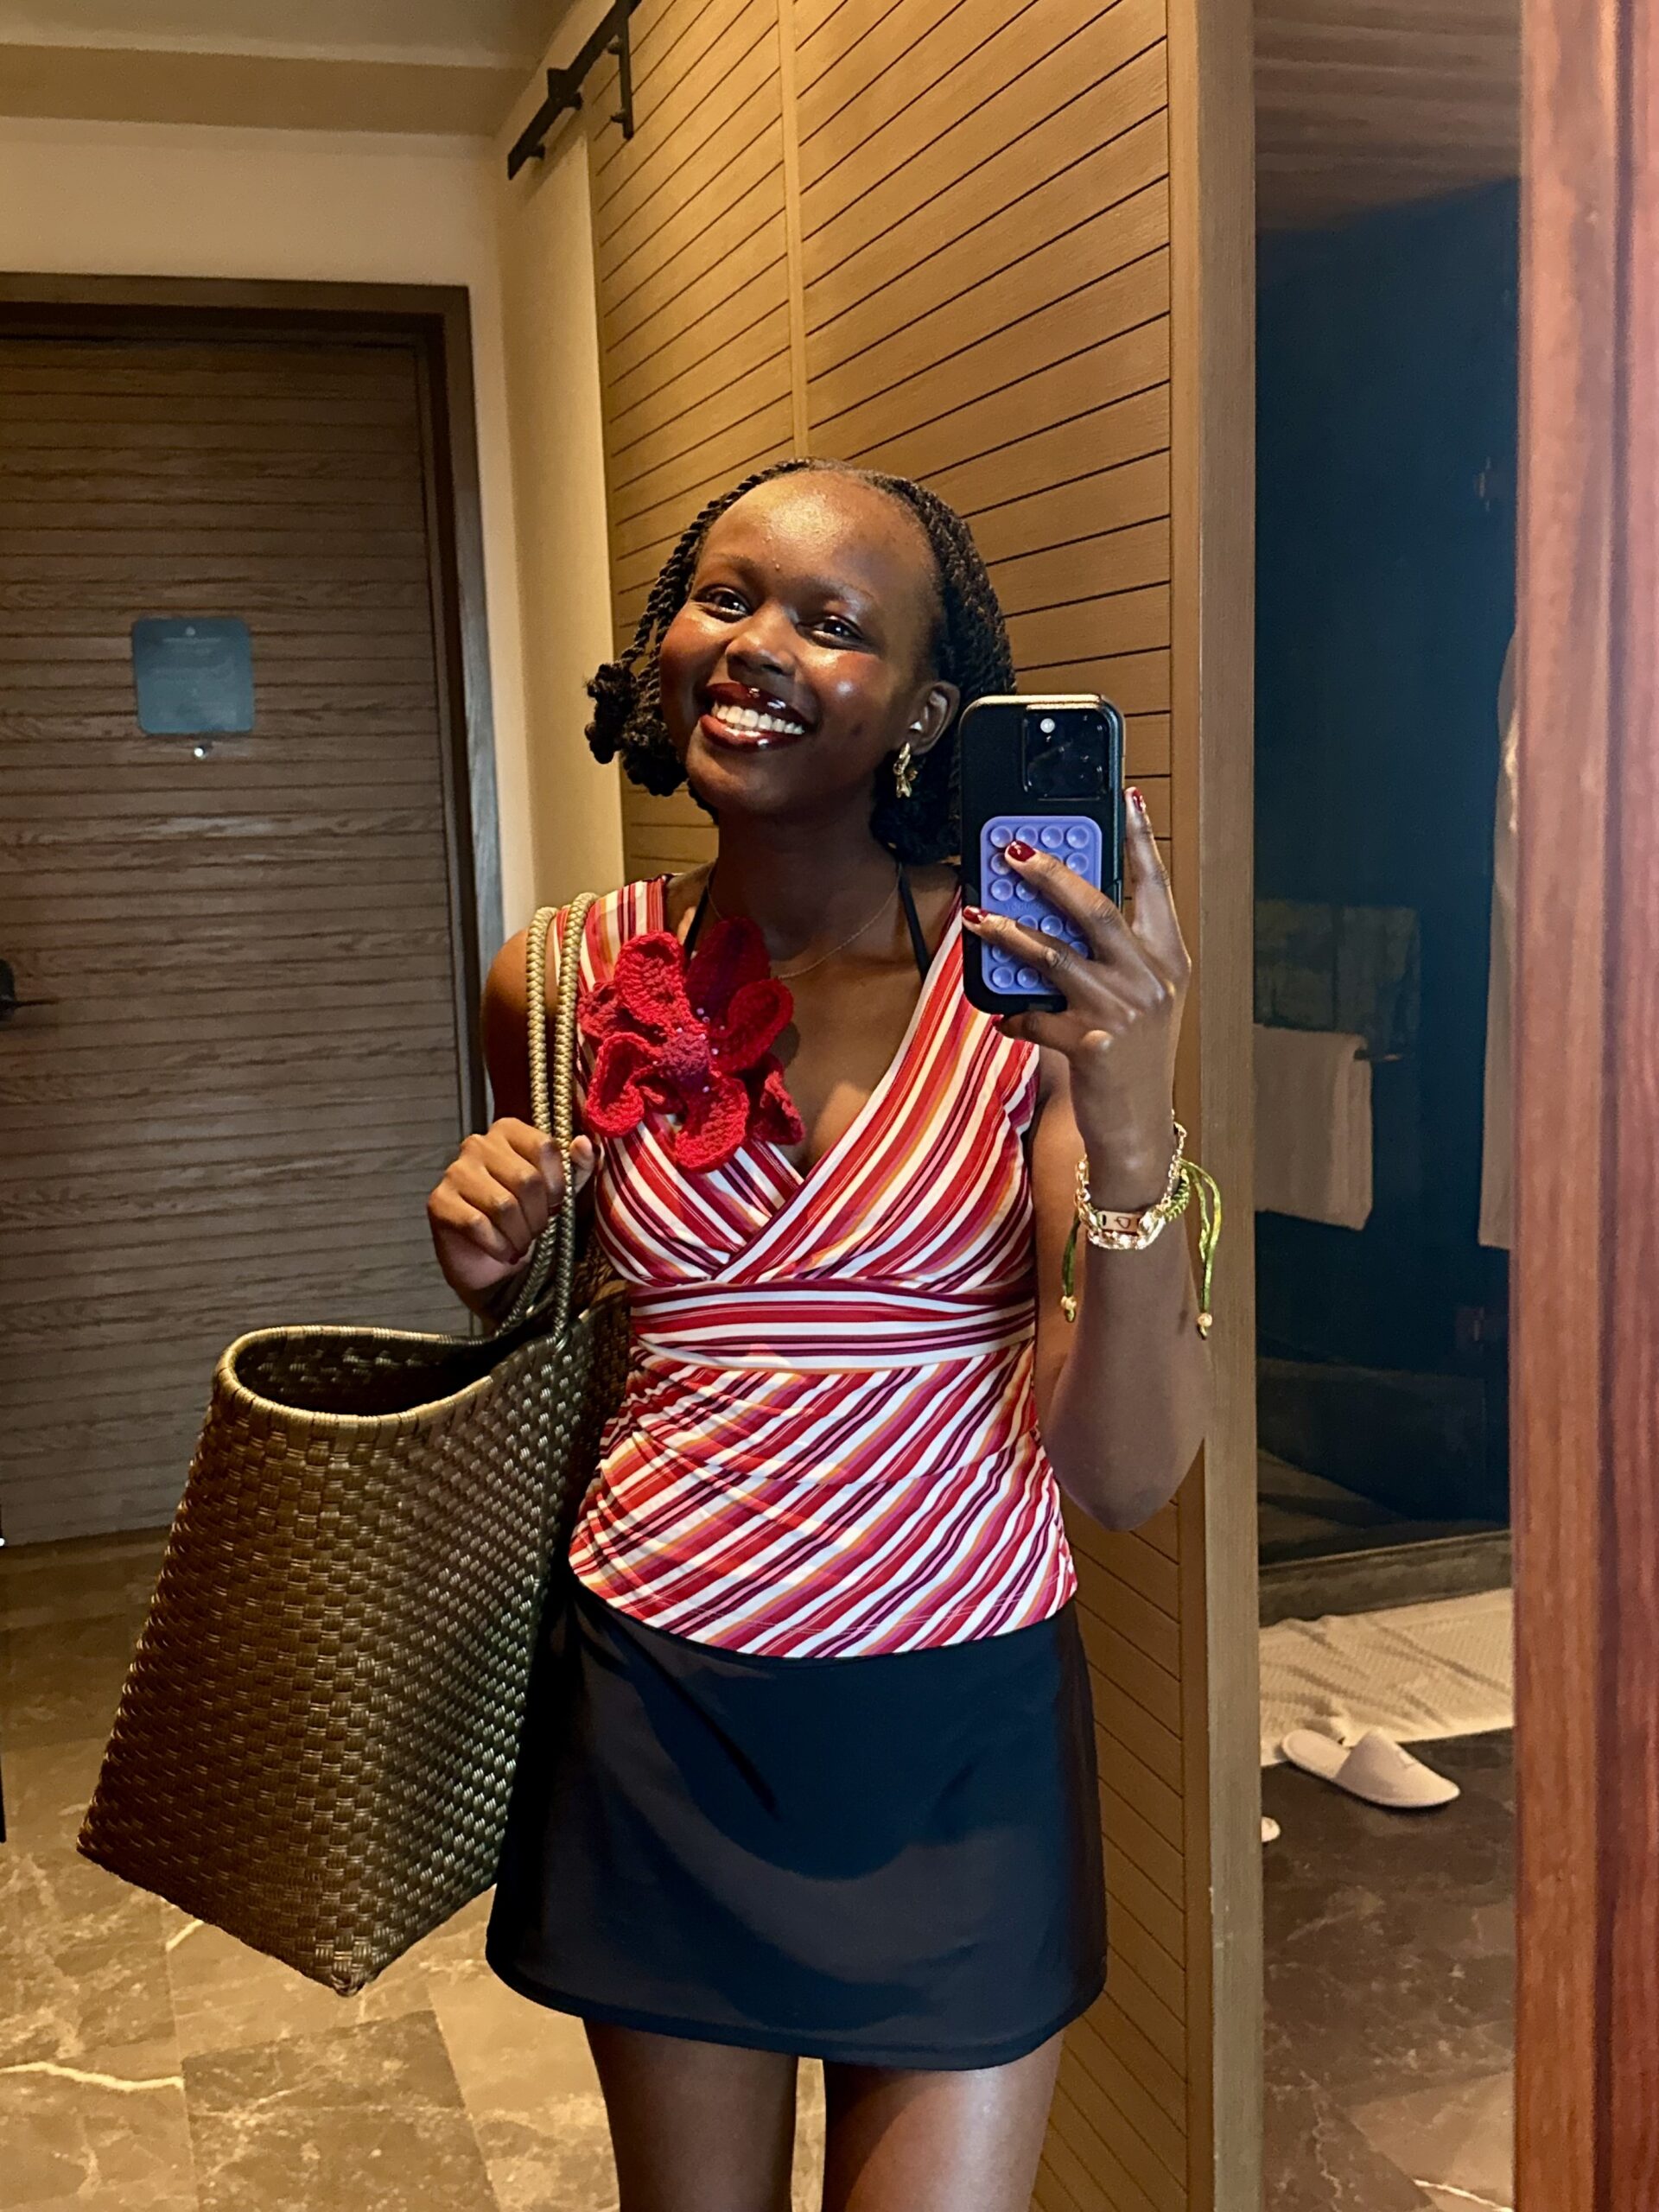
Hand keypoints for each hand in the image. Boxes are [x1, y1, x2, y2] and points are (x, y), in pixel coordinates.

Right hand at [426, 1121, 595, 1301]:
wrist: (492, 1261)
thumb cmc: (526, 1219)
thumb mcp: (560, 1193)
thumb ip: (577, 1167)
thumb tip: (584, 1144)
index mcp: (508, 1131)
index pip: (544, 1146)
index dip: (556, 1184)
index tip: (554, 1203)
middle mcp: (478, 1143)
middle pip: (525, 1179)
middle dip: (539, 1216)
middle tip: (535, 1230)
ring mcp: (455, 1171)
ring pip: (503, 1205)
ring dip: (520, 1234)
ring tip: (520, 1242)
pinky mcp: (439, 1201)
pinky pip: (477, 1224)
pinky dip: (498, 1246)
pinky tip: (502, 1251)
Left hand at [963, 788, 1190, 1207]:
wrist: (1140, 1129)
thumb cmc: (1131, 1060)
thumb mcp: (1136, 1000)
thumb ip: (1109, 957)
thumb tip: (1050, 915)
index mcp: (1168, 958)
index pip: (1154, 886)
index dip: (1140, 840)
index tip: (1128, 797)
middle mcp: (1151, 977)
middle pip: (1095, 907)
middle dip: (1051, 872)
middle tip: (1014, 849)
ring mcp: (1123, 1009)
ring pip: (1054, 954)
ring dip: (1008, 933)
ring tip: (976, 915)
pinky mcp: (1092, 1043)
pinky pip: (1035, 1016)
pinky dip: (1014, 1015)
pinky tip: (1003, 1016)